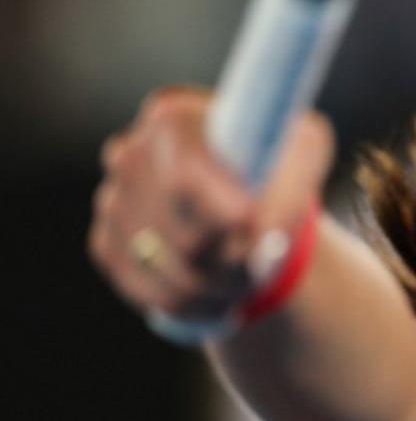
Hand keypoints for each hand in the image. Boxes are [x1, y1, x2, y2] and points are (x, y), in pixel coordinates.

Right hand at [88, 87, 333, 321]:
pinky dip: (194, 301)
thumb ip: (293, 180)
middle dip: (234, 261)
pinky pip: (152, 293)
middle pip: (185, 236)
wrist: (247, 191)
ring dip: (220, 285)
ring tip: (250, 271)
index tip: (253, 226)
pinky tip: (219, 286)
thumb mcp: (303, 153)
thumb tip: (261, 233)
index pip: (184, 176)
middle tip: (266, 260)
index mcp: (173, 118)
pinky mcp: (106, 244)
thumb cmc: (278, 162)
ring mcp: (112, 200)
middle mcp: (131, 154)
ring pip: (171, 273)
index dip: (222, 211)